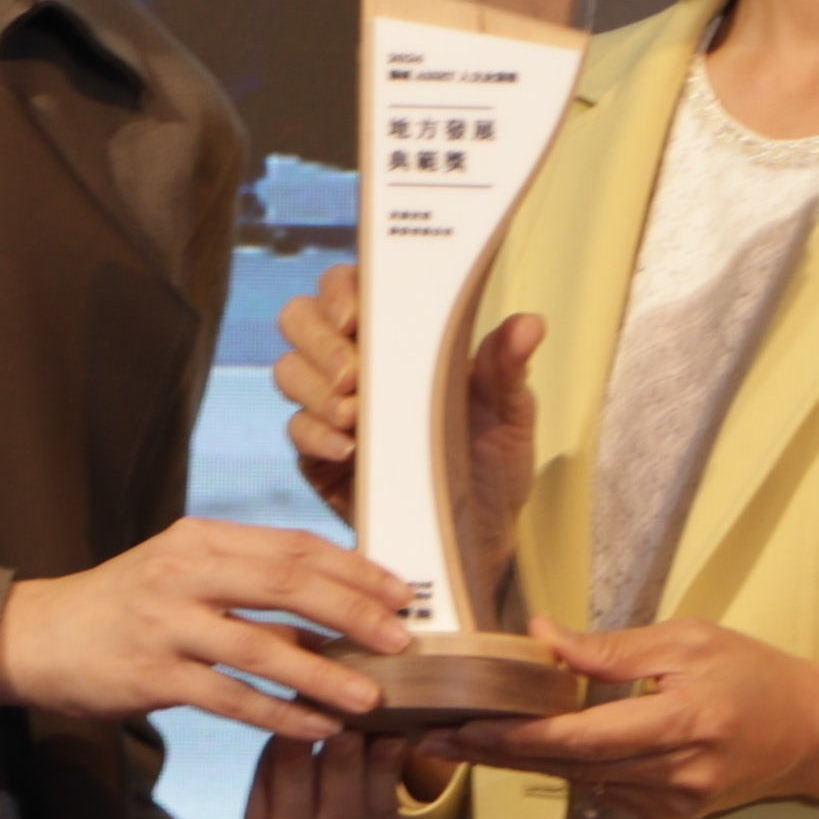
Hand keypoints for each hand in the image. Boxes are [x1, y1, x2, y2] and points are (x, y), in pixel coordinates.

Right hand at [0, 516, 412, 743]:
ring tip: (372, 698)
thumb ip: (243, 576)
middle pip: (286, 585)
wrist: (34, 637)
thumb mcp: (179, 570)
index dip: (352, 569)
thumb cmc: (122, 605)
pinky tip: (316, 729)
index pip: (291, 546)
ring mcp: (166, 624)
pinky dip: (279, 714)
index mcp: (199, 538)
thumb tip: (333, 599)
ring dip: (325, 675)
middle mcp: (183, 572)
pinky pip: (231, 699)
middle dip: (352, 613)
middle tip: (401, 640)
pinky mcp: (152, 675)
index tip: (399, 592)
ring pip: (263, 648)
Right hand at [271, 265, 542, 543]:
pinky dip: (316, 435)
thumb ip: (508, 368)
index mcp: (399, 334)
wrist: (479, 532)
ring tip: (355, 417)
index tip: (356, 316)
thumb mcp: (510, 413)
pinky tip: (348, 450)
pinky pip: (295, 430)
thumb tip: (529, 325)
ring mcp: (330, 405)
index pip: (348, 285)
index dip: (339, 290)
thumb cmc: (492, 458)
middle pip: (300, 319)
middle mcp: (355, 360)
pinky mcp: (317, 453)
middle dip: (320, 341)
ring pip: (289, 370)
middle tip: (354, 375)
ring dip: (315, 389)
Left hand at [429, 623, 818, 818]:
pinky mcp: (671, 817)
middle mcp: (673, 773)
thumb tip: (539, 639)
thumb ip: (610, 649)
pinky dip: (570, 770)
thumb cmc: (752, 671)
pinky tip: (531, 752)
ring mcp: (673, 803)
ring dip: (523, 764)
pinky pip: (606, 792)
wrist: (812, 732)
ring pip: (580, 782)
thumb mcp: (686, 639)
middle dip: (498, 752)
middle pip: (567, 766)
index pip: (577, 737)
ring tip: (463, 742)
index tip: (462, 724)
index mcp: (679, 721)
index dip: (514, 735)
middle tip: (433, 735)